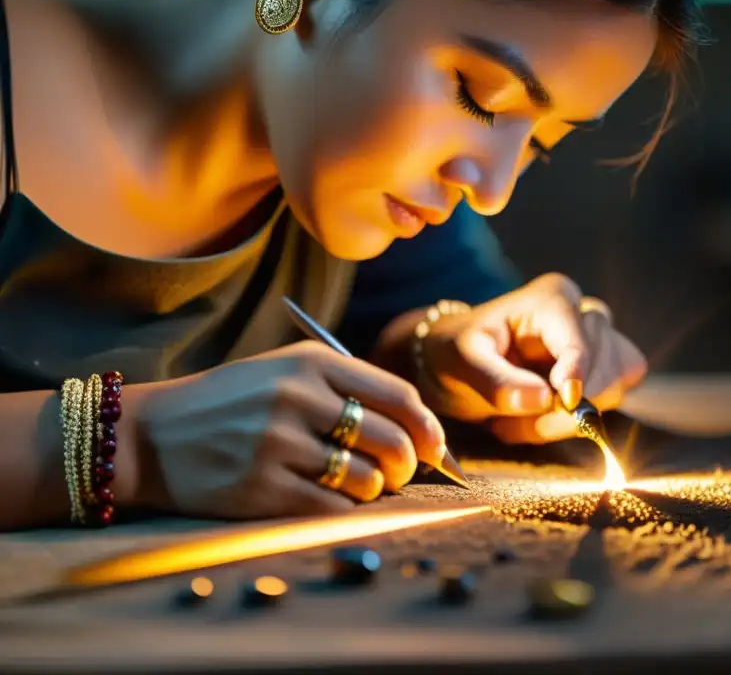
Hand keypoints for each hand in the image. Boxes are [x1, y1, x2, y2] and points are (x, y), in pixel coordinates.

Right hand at [122, 342, 446, 518]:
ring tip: (358, 484)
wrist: (152, 434)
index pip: (399, 396)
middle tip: (398, 472)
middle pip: (393, 441)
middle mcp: (297, 398)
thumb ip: (349, 388)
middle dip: (408, 464)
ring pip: (367, 480)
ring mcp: (277, 444)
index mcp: (312, 363)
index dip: (428, 427)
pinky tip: (332, 500)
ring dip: (373, 490)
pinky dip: (346, 510)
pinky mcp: (260, 488)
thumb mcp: (288, 371)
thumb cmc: (234, 403)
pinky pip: (334, 508)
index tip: (436, 447)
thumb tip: (419, 431)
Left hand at [416, 273, 646, 443]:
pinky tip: (543, 419)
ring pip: (613, 389)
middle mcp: (584, 313)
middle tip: (508, 425)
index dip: (578, 375)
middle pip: (603, 371)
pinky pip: (616, 398)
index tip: (567, 401)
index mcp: (552, 299)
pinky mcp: (607, 368)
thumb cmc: (457, 353)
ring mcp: (600, 341)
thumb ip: (497, 380)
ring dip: (565, 420)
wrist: (457, 363)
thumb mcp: (461, 362)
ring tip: (517, 421)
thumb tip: (544, 399)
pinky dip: (579, 420)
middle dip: (560, 410)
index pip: (580, 342)